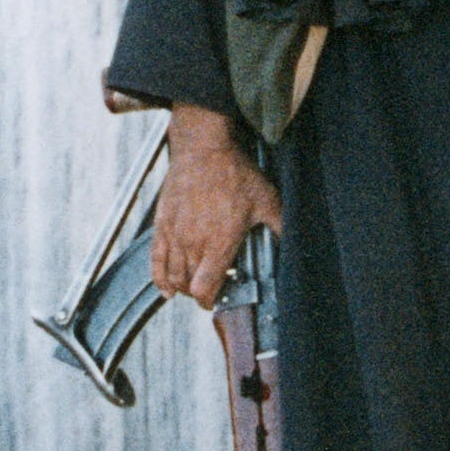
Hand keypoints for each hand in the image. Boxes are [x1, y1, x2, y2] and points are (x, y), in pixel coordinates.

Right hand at [151, 106, 282, 309]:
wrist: (204, 149)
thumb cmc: (234, 173)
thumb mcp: (267, 201)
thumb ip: (280, 226)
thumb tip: (294, 242)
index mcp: (218, 244)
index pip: (205, 289)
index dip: (210, 302)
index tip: (217, 301)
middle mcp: (192, 244)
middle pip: (188, 286)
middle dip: (199, 294)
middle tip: (211, 288)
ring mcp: (174, 235)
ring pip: (172, 276)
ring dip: (181, 287)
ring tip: (192, 286)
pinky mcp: (162, 224)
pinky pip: (154, 259)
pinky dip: (158, 277)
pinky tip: (164, 287)